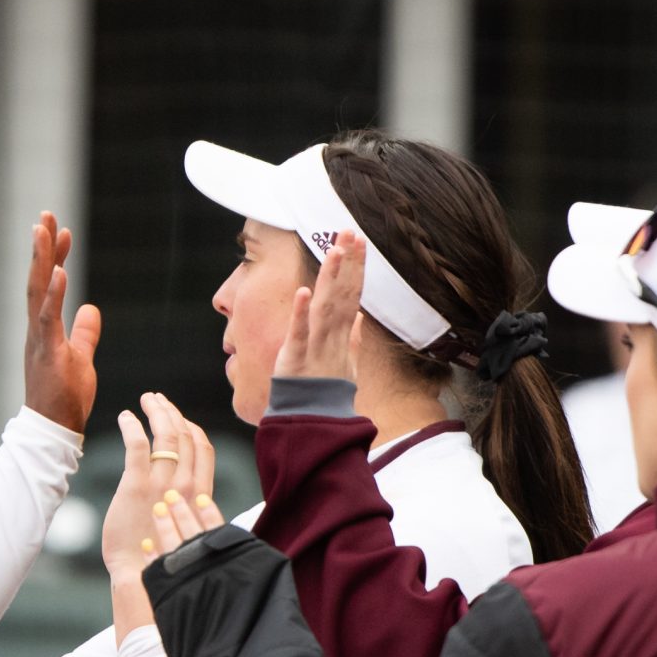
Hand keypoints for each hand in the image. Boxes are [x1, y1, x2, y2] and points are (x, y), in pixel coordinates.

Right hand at [21, 212, 100, 429]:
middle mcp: (37, 329)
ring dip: (41, 259)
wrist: (52, 428)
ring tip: (45, 229)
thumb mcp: (81, 358)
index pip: (47, 284)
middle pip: (37, 279)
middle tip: (45, 214)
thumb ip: (85, 332)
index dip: (53, 255)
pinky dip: (53, 293)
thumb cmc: (64, 397)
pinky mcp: (47, 353)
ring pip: (37, 291)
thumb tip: (91, 308)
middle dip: (41, 246)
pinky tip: (59, 270)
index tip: (59, 229)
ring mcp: (39, 339)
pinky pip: (48, 318)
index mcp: (44, 328)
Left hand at [102, 393, 218, 584]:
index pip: (203, 448)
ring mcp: (161, 484)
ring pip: (165, 434)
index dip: (192, 427)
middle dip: (172, 411)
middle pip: (185, 435)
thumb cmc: (160, 558)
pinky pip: (137, 445)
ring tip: (146, 400)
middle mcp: (185, 486)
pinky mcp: (135, 486)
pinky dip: (132, 425)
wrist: (141, 576)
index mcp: (199, 494)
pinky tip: (125, 417)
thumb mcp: (184, 528)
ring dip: (156, 411)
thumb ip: (186, 506)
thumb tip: (179, 494)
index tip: (179, 417)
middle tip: (158, 400)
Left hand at [272, 233, 365, 383]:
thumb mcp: (345, 366)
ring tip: (335, 249)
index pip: (351, 295)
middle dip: (348, 263)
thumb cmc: (326, 396)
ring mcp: (315, 346)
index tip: (361, 242)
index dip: (357, 268)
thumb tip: (359, 318)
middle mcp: (331, 337)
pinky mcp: (296, 359)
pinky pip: (299, 333)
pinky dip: (301, 313)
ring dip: (331, 277)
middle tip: (352, 231)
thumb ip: (352, 340)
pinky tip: (303, 291)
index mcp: (340, 336)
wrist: (313, 425)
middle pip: (342, 293)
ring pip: (324, 306)